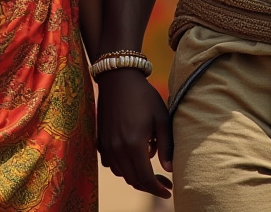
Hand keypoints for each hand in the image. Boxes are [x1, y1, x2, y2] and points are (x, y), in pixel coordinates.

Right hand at [97, 69, 172, 197]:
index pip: (145, 179)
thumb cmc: (144, 96)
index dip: (158, 189)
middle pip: (133, 180)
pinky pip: (111, 163)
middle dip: (149, 186)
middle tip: (164, 182)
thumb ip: (166, 146)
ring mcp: (106, 145)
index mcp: (133, 144)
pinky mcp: (100, 140)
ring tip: (150, 168)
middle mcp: (117, 149)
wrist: (118, 78)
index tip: (169, 191)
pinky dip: (122, 167)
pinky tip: (132, 157)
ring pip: (121, 173)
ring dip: (136, 176)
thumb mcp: (161, 118)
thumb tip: (170, 169)